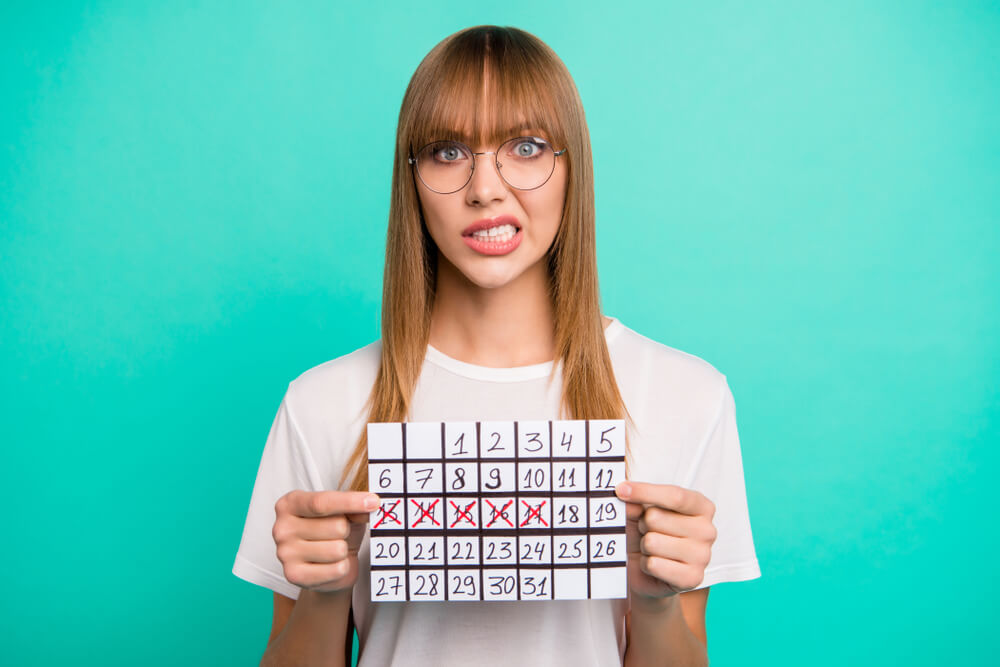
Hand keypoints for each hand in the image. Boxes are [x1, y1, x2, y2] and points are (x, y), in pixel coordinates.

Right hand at [272, 490, 378, 592]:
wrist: (326, 565)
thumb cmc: (333, 532)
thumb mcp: (345, 512)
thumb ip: (354, 506)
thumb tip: (370, 505)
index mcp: (290, 504)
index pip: (322, 502)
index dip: (350, 502)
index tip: (373, 502)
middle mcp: (281, 527)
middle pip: (335, 526)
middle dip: (347, 531)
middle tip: (338, 535)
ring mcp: (284, 553)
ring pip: (337, 549)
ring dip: (343, 551)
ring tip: (334, 550)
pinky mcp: (293, 575)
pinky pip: (336, 569)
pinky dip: (342, 567)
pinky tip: (331, 565)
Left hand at [615, 481, 716, 600]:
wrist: (647, 572)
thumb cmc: (648, 534)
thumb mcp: (640, 511)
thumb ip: (636, 502)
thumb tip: (626, 497)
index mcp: (701, 506)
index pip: (674, 495)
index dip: (645, 491)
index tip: (621, 490)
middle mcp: (707, 530)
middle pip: (656, 517)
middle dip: (642, 525)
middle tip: (648, 532)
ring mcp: (703, 556)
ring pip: (652, 542)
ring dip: (644, 547)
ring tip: (652, 550)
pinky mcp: (692, 578)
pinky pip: (653, 564)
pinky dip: (646, 565)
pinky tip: (654, 566)